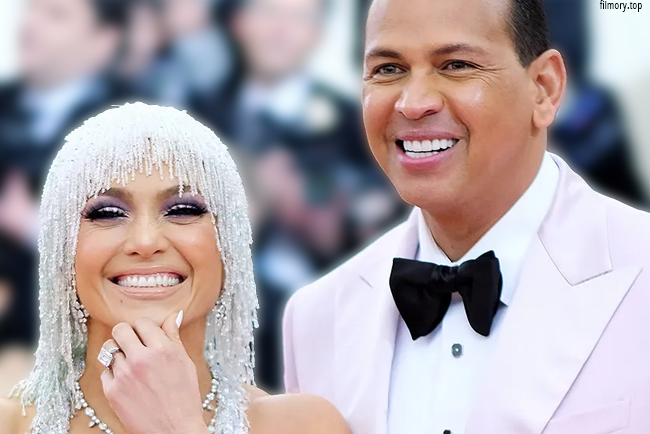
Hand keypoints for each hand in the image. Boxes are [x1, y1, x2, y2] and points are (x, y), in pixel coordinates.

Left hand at [101, 311, 206, 433]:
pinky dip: (113, 372)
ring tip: (130, 364)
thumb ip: (174, 337)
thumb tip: (175, 315)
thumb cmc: (184, 397)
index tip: (146, 335)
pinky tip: (126, 379)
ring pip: (110, 349)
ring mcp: (125, 375)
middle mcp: (142, 359)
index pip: (143, 322)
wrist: (175, 430)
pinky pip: (105, 371)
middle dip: (126, 334)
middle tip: (133, 343)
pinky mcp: (112, 391)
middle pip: (120, 330)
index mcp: (163, 349)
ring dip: (119, 354)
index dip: (144, 328)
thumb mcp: (185, 363)